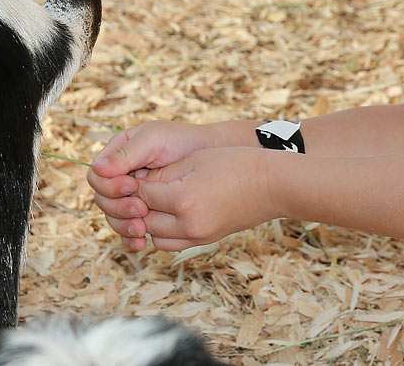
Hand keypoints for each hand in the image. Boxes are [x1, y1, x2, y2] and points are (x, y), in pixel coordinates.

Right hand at [87, 121, 219, 249]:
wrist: (210, 156)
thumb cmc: (182, 141)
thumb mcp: (154, 140)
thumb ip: (126, 154)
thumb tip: (97, 169)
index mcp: (116, 155)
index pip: (96, 177)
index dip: (109, 185)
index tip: (132, 186)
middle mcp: (119, 177)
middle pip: (102, 200)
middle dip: (118, 208)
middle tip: (142, 209)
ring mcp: (130, 196)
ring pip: (113, 217)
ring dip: (124, 226)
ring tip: (142, 228)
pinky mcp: (143, 212)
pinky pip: (128, 229)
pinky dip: (131, 238)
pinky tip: (143, 242)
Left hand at [137, 146, 273, 251]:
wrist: (272, 184)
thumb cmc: (235, 163)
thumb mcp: (195, 161)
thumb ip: (163, 174)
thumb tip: (138, 184)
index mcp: (183, 199)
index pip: (142, 195)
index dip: (134, 183)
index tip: (131, 172)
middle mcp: (189, 224)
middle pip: (145, 219)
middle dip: (137, 204)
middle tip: (134, 188)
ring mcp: (198, 236)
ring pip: (156, 237)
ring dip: (149, 221)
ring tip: (151, 201)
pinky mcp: (206, 241)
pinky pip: (172, 243)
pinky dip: (163, 232)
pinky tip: (166, 213)